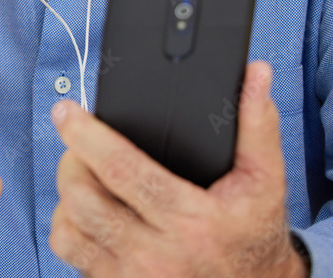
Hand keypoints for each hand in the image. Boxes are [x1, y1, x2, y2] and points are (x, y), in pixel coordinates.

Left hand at [49, 60, 308, 277]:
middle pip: (84, 200)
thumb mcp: (266, 178)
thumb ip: (257, 123)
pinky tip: (88, 211)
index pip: (122, 170)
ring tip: (81, 174)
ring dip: (66, 196)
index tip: (67, 111)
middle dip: (71, 160)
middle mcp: (156, 256)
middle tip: (76, 141)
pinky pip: (74, 257)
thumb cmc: (255, 233)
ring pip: (69, 232)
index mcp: (191, 220)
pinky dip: (71, 228)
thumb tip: (256, 74)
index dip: (87, 135)